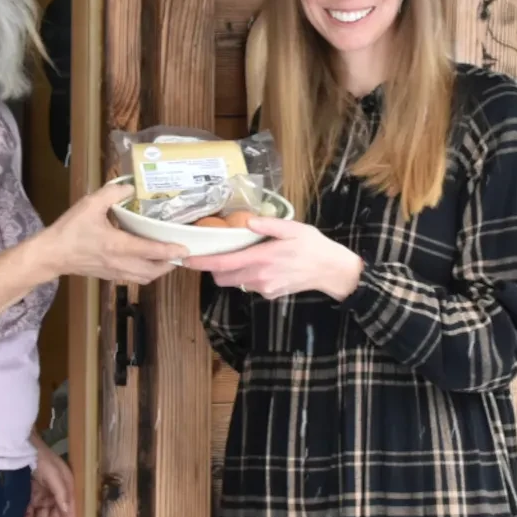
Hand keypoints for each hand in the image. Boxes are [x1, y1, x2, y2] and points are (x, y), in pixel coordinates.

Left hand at [25, 435, 75, 516]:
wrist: (21, 445)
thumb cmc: (42, 458)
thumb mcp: (55, 474)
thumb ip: (61, 493)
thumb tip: (67, 512)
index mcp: (67, 487)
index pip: (69, 511)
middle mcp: (56, 492)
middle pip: (55, 516)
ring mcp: (42, 493)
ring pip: (42, 515)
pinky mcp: (29, 493)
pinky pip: (30, 510)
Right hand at [37, 183, 187, 285]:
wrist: (52, 254)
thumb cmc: (70, 230)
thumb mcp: (90, 204)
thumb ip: (112, 193)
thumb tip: (130, 187)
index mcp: (118, 245)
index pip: (151, 251)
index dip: (171, 250)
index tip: (185, 249)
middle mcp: (120, 262)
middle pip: (153, 271)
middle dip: (170, 264)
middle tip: (179, 253)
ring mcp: (115, 272)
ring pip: (145, 278)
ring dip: (159, 271)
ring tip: (167, 259)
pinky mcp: (109, 276)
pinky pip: (134, 279)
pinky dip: (145, 273)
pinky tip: (145, 262)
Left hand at [185, 218, 363, 301]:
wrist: (331, 270)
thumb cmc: (313, 246)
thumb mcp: (293, 228)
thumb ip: (269, 225)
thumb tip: (248, 220)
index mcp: (261, 259)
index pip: (223, 263)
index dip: (202, 263)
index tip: (185, 259)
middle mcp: (259, 277)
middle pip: (223, 277)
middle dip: (215, 267)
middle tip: (220, 252)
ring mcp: (264, 289)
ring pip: (236, 282)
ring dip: (234, 271)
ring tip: (249, 255)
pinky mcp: (269, 295)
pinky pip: (250, 286)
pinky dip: (248, 276)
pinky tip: (264, 265)